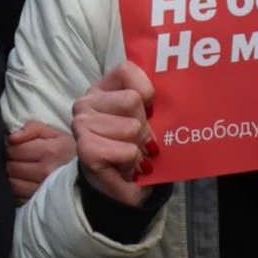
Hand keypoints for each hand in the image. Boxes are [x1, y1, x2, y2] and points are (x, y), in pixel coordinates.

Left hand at [6, 120, 76, 203]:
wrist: (90, 173)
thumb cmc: (68, 151)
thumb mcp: (54, 133)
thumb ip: (32, 128)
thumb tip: (11, 138)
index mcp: (50, 151)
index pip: (14, 149)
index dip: (12, 146)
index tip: (19, 146)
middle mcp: (46, 172)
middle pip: (11, 167)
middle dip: (12, 161)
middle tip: (21, 159)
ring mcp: (43, 191)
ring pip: (12, 183)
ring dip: (13, 176)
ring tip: (23, 170)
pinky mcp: (40, 204)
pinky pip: (18, 197)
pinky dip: (17, 190)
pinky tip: (26, 183)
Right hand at [72, 61, 158, 206]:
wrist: (120, 188)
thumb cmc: (133, 147)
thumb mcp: (145, 119)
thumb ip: (152, 102)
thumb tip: (176, 99)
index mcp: (102, 89)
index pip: (127, 70)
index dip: (146, 91)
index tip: (148, 109)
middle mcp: (86, 102)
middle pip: (133, 100)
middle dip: (145, 125)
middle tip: (137, 140)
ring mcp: (81, 125)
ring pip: (132, 127)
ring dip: (139, 147)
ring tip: (131, 154)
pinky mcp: (85, 149)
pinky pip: (128, 150)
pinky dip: (133, 162)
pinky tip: (124, 166)